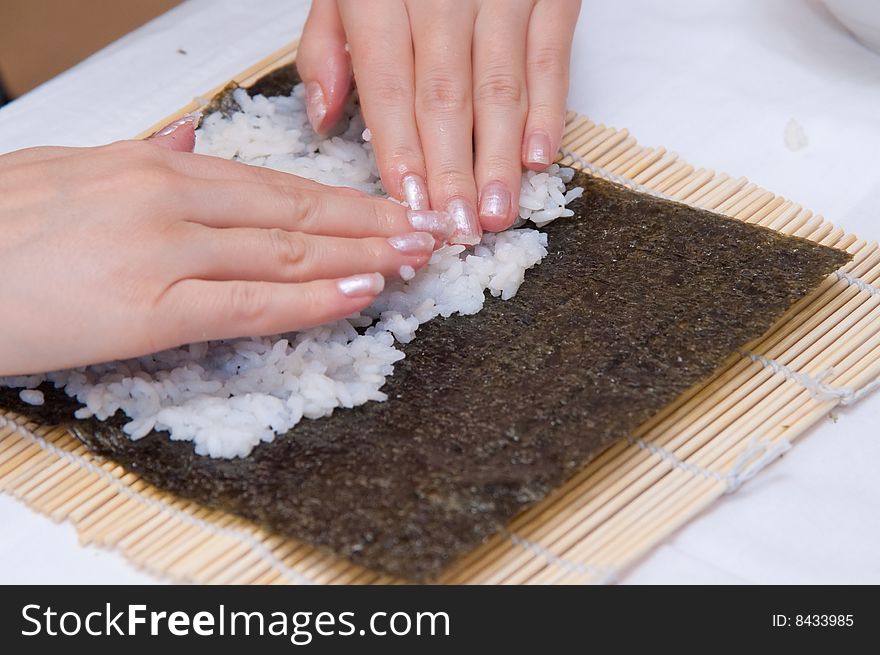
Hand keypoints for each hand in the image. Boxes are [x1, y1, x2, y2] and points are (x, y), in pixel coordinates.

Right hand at [0, 119, 452, 374]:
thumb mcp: (69, 166)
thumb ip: (140, 153)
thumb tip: (190, 134)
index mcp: (154, 164)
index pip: (272, 183)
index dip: (340, 199)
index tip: (387, 208)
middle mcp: (170, 197)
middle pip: (295, 211)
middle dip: (370, 222)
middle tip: (427, 229)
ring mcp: (165, 251)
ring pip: (286, 250)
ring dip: (361, 254)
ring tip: (413, 258)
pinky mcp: (150, 308)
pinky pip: (250, 302)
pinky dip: (312, 297)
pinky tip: (359, 292)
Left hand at [298, 0, 580, 242]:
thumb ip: (329, 43)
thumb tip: (323, 119)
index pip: (389, 81)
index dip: (399, 147)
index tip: (407, 202)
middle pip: (445, 92)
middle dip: (452, 168)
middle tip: (456, 228)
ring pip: (500, 83)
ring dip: (499, 155)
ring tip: (496, 213)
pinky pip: (552, 55)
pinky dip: (548, 110)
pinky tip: (538, 159)